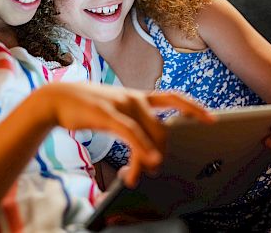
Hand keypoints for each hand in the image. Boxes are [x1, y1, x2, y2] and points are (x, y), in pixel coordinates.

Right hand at [38, 83, 214, 186]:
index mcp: (137, 96)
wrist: (58, 99)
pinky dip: (142, 149)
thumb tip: (147, 147)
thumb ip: (133, 125)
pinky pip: (131, 133)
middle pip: (163, 126)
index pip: (172, 98)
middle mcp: (134, 97)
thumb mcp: (115, 114)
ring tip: (140, 175)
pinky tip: (148, 163)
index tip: (211, 119)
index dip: (193, 107)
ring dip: (149, 158)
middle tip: (156, 169)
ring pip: (150, 133)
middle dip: (164, 151)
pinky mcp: (107, 114)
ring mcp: (121, 104)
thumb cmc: (88, 108)